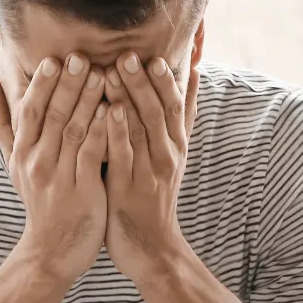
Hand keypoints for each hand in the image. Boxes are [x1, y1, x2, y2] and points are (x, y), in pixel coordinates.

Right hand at [0, 54, 109, 283]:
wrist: (51, 251)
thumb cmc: (39, 200)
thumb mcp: (15, 163)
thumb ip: (4, 124)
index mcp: (22, 152)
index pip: (30, 110)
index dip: (41, 85)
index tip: (54, 59)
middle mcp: (36, 162)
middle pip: (52, 116)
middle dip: (67, 85)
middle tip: (81, 57)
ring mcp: (58, 177)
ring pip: (73, 131)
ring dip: (87, 101)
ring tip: (103, 74)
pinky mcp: (81, 192)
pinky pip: (92, 156)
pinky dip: (102, 133)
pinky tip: (114, 112)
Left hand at [103, 52, 199, 283]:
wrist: (152, 249)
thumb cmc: (155, 198)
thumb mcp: (173, 156)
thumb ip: (181, 117)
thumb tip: (194, 74)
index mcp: (176, 147)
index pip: (175, 106)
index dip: (165, 81)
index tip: (154, 55)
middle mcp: (166, 156)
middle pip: (158, 112)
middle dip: (143, 82)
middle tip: (127, 53)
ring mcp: (149, 173)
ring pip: (141, 130)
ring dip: (128, 98)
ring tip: (112, 70)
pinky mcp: (129, 189)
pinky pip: (124, 156)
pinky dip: (117, 132)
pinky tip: (108, 111)